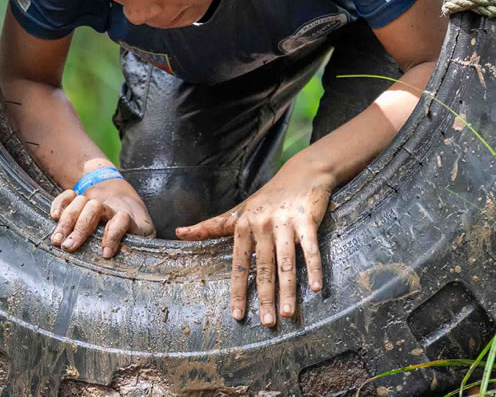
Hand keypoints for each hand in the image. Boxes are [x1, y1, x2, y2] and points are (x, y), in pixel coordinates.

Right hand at [49, 177, 154, 257]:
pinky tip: (54, 217)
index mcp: (129, 216)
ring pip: (81, 201)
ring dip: (67, 220)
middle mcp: (110, 207)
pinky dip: (60, 203)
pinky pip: (68, 196)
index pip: (122, 219)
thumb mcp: (144, 236)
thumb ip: (139, 246)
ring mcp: (94, 200)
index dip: (113, 234)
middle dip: (80, 228)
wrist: (126, 198)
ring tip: (57, 240)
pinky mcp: (81, 198)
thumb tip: (133, 258)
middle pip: (95, 208)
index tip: (105, 253)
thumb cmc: (135, 228)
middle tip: (68, 247)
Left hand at [175, 156, 333, 327]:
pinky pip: (310, 248)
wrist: (302, 172)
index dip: (238, 290)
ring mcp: (285, 222)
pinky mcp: (307, 220)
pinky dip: (313, 268)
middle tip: (267, 323)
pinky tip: (316, 288)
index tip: (237, 314)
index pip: (239, 263)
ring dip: (288, 289)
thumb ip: (212, 226)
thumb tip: (179, 233)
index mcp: (243, 225)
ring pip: (286, 262)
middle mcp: (262, 224)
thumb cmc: (267, 197)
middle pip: (263, 267)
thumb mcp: (239, 210)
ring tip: (287, 314)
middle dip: (265, 297)